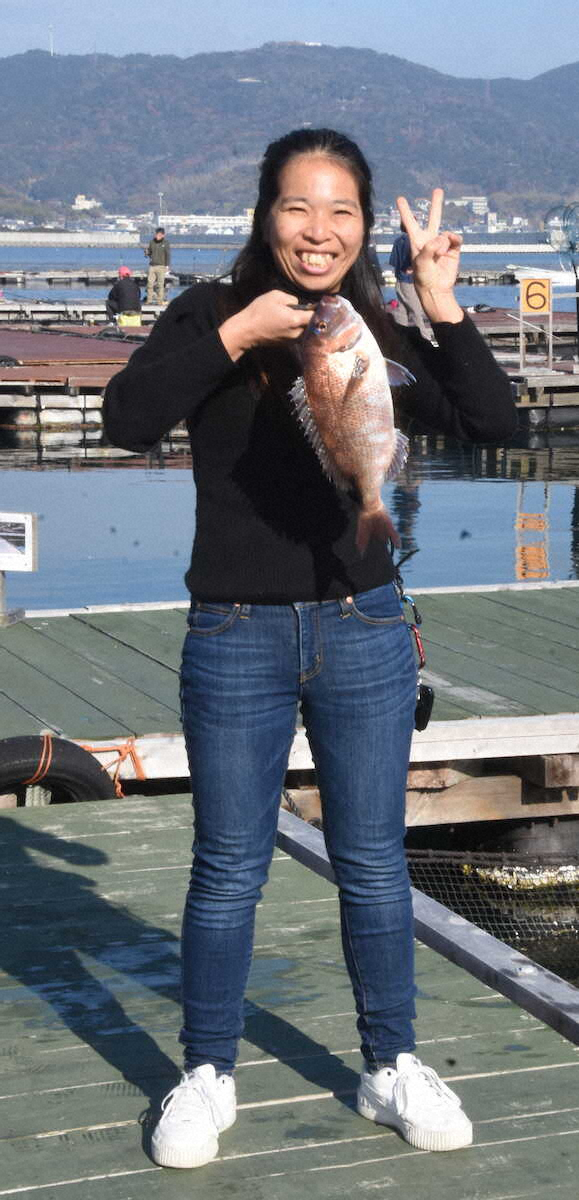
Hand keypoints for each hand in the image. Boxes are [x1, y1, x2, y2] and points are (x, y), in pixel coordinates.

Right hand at [219, 291, 313, 360]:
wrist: (246, 331)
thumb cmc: (258, 312)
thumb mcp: (275, 296)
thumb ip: (291, 299)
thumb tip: (298, 304)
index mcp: (295, 320)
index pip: (316, 316)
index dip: (320, 310)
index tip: (321, 304)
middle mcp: (296, 332)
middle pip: (312, 324)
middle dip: (312, 317)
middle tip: (309, 308)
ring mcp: (292, 340)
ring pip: (305, 330)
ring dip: (304, 323)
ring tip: (297, 315)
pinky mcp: (286, 344)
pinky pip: (297, 334)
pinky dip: (296, 328)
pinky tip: (288, 322)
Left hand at [396, 188, 462, 321]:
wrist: (436, 289)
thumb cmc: (423, 277)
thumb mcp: (421, 263)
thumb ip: (429, 249)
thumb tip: (442, 238)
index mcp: (416, 241)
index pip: (410, 222)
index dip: (405, 210)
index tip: (400, 198)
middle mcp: (430, 240)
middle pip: (433, 217)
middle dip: (436, 204)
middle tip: (438, 190)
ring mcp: (442, 243)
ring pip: (445, 233)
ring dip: (442, 242)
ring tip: (439, 254)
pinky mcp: (453, 249)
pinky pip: (455, 238)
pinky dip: (453, 240)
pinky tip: (450, 246)